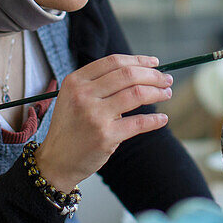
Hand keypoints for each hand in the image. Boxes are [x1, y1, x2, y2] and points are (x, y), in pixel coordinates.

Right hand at [32, 54, 171, 191]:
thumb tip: (140, 73)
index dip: (138, 60)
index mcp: (75, 81)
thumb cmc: (71, 128)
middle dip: (153, 75)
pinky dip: (154, 120)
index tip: (155, 63)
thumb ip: (98, 84)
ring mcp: (94, 116)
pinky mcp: (105, 136)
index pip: (113, 62)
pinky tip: (162, 119)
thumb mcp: (73, 98)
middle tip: (166, 79)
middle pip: (128, 75)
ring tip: (166, 93)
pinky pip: (138, 123)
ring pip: (136, 94)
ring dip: (157, 92)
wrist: (56, 161)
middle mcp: (83, 95)